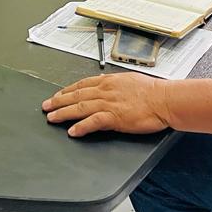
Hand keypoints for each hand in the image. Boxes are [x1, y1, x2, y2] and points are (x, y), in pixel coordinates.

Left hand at [41, 73, 171, 137]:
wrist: (165, 99)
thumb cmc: (153, 91)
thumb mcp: (129, 80)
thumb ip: (114, 82)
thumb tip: (103, 80)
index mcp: (109, 81)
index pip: (82, 84)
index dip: (67, 90)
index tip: (57, 95)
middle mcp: (106, 90)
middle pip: (76, 95)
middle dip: (58, 101)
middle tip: (46, 106)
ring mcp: (109, 103)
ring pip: (80, 107)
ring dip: (63, 113)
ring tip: (51, 118)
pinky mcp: (115, 117)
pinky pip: (93, 122)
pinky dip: (81, 126)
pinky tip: (72, 131)